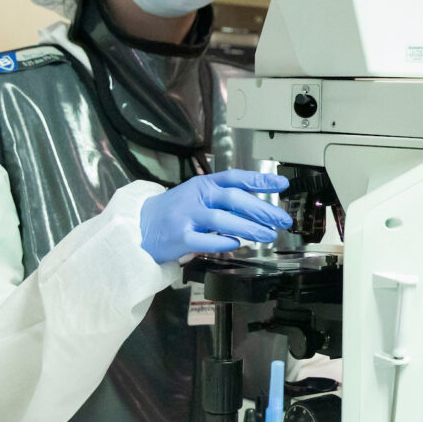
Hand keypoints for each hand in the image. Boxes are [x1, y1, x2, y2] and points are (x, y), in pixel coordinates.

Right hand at [138, 169, 291, 261]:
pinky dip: (222, 241)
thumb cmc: (176, 211)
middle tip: (281, 220)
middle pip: (234, 198)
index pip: (236, 177)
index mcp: (204, 184)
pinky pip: (204, 240)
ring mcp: (187, 216)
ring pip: (223, 219)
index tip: (282, 184)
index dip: (260, 180)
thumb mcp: (199, 196)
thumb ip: (224, 199)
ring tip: (268, 235)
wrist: (141, 225)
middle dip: (262, 209)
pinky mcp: (179, 237)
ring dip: (249, 228)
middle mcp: (197, 196)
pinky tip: (236, 244)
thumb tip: (259, 207)